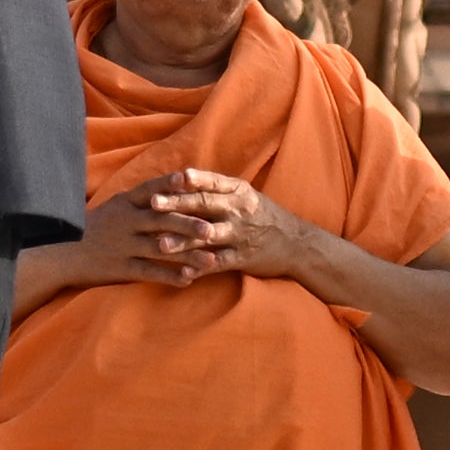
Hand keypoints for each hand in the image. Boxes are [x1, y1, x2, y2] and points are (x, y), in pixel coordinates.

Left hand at [88, 167, 318, 289]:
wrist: (296, 243)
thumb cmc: (262, 216)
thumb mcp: (244, 195)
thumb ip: (216, 188)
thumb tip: (178, 177)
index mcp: (237, 190)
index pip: (211, 181)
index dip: (191, 179)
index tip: (171, 177)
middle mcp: (238, 209)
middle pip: (204, 205)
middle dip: (177, 204)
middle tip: (153, 204)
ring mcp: (240, 234)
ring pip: (207, 236)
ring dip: (182, 241)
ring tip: (160, 245)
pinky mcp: (242, 257)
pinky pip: (219, 263)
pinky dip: (201, 267)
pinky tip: (183, 273)